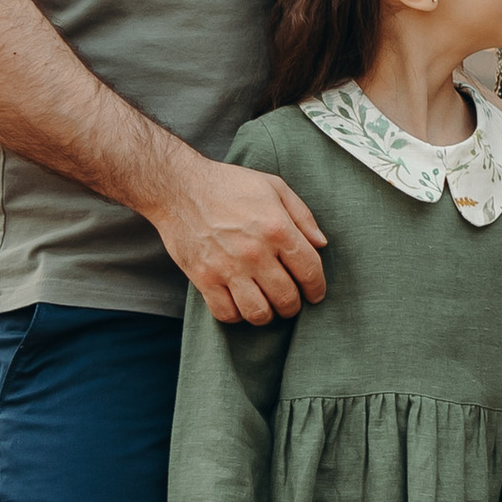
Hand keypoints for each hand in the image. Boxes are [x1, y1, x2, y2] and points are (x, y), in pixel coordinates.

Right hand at [154, 153, 327, 324]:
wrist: (180, 188)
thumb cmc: (229, 185)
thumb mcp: (274, 187)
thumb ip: (303, 215)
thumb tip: (321, 244)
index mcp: (278, 228)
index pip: (310, 270)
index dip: (317, 288)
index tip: (315, 294)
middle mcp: (256, 252)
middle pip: (287, 298)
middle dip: (293, 306)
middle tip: (290, 303)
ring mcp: (228, 268)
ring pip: (258, 312)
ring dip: (267, 315)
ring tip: (267, 307)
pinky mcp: (204, 278)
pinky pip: (226, 313)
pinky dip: (236, 316)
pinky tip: (239, 304)